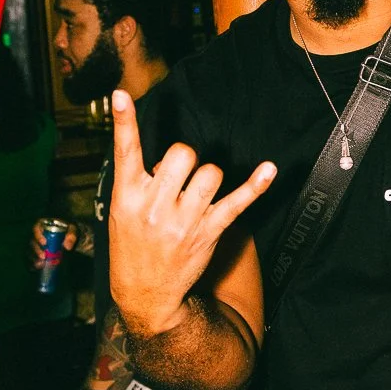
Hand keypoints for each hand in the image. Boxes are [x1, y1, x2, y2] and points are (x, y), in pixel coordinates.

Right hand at [31, 218, 81, 268]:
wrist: (67, 237)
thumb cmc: (68, 230)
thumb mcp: (72, 229)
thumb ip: (71, 236)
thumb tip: (67, 247)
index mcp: (42, 225)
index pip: (36, 228)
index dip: (38, 236)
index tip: (44, 243)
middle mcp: (36, 234)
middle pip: (32, 241)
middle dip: (36, 250)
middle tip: (43, 256)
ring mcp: (35, 244)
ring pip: (30, 250)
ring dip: (34, 258)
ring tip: (40, 264)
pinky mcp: (36, 252)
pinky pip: (31, 257)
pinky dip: (33, 263)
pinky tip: (37, 268)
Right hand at [108, 90, 276, 337]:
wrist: (145, 295)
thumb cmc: (133, 246)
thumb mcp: (121, 212)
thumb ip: (138, 180)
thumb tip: (165, 158)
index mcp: (127, 196)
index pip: (124, 152)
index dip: (124, 122)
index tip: (122, 94)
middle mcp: (154, 206)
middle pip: (182, 153)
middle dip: (184, 159)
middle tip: (177, 180)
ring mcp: (183, 221)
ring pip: (210, 172)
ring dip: (207, 177)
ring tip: (195, 196)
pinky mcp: (209, 232)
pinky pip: (237, 202)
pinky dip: (255, 185)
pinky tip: (269, 169)